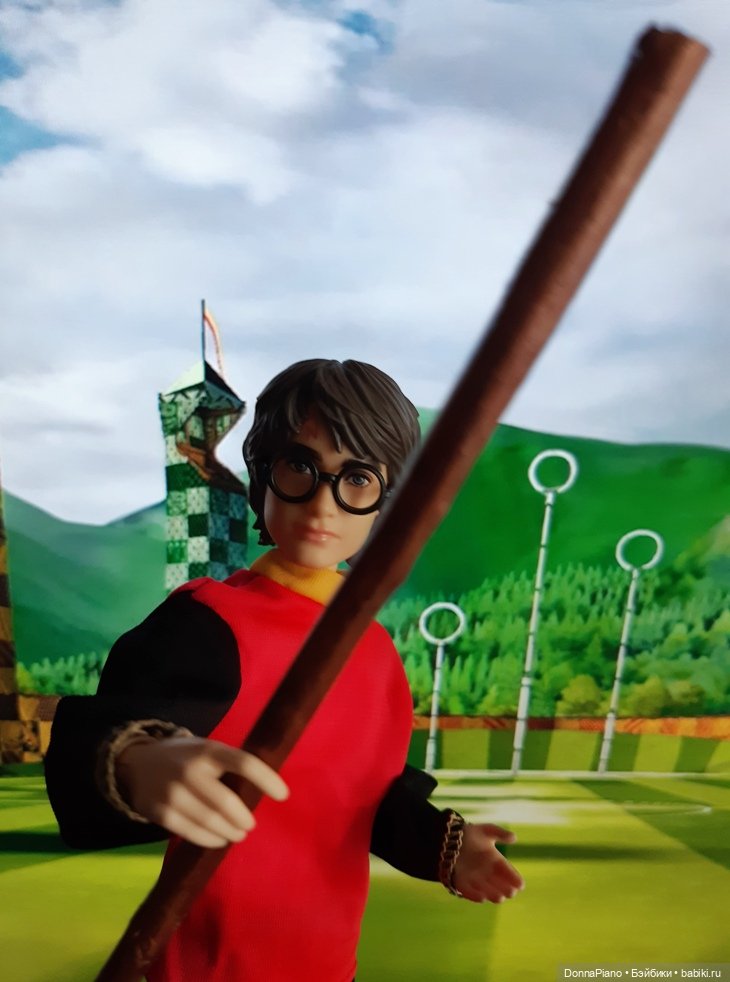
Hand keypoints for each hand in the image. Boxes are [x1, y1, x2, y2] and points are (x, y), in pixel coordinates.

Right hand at [115, 735, 288, 848]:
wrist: (137, 762)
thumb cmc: (185, 758)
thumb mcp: (206, 750)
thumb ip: (227, 765)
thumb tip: (260, 791)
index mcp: (208, 750)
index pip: (244, 763)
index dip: (267, 779)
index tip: (283, 795)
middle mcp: (190, 770)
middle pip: (226, 802)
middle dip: (243, 818)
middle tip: (250, 825)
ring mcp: (173, 792)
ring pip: (210, 821)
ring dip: (230, 832)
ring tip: (238, 834)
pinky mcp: (160, 813)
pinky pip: (191, 833)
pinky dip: (210, 840)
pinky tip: (219, 839)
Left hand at [451, 823, 523, 903]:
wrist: (447, 838)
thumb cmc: (468, 834)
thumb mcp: (486, 831)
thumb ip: (500, 833)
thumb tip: (515, 837)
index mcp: (495, 861)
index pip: (508, 872)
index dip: (514, 878)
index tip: (520, 885)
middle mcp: (487, 873)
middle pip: (500, 885)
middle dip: (507, 890)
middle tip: (510, 892)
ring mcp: (475, 880)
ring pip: (488, 892)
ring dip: (493, 895)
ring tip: (499, 897)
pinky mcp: (461, 884)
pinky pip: (470, 893)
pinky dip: (475, 896)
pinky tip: (482, 898)